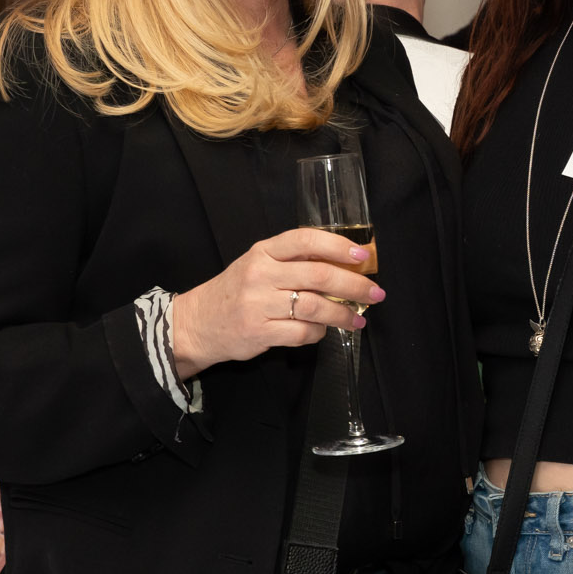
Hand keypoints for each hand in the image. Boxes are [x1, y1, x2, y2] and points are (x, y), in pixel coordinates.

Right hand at [171, 228, 381, 379]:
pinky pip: (301, 333)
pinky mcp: (258, 332)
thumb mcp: (259, 264)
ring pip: (314, 307)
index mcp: (264, 251)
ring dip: (342, 314)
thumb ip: (294, 261)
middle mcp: (260, 274)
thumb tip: (344, 264)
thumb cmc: (237, 291)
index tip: (362, 255)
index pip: (305, 240)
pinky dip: (318, 333)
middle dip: (354, 285)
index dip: (338, 246)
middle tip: (375, 293)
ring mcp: (258, 304)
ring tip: (357, 319)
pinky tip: (322, 331)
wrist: (197, 322)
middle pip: (318, 276)